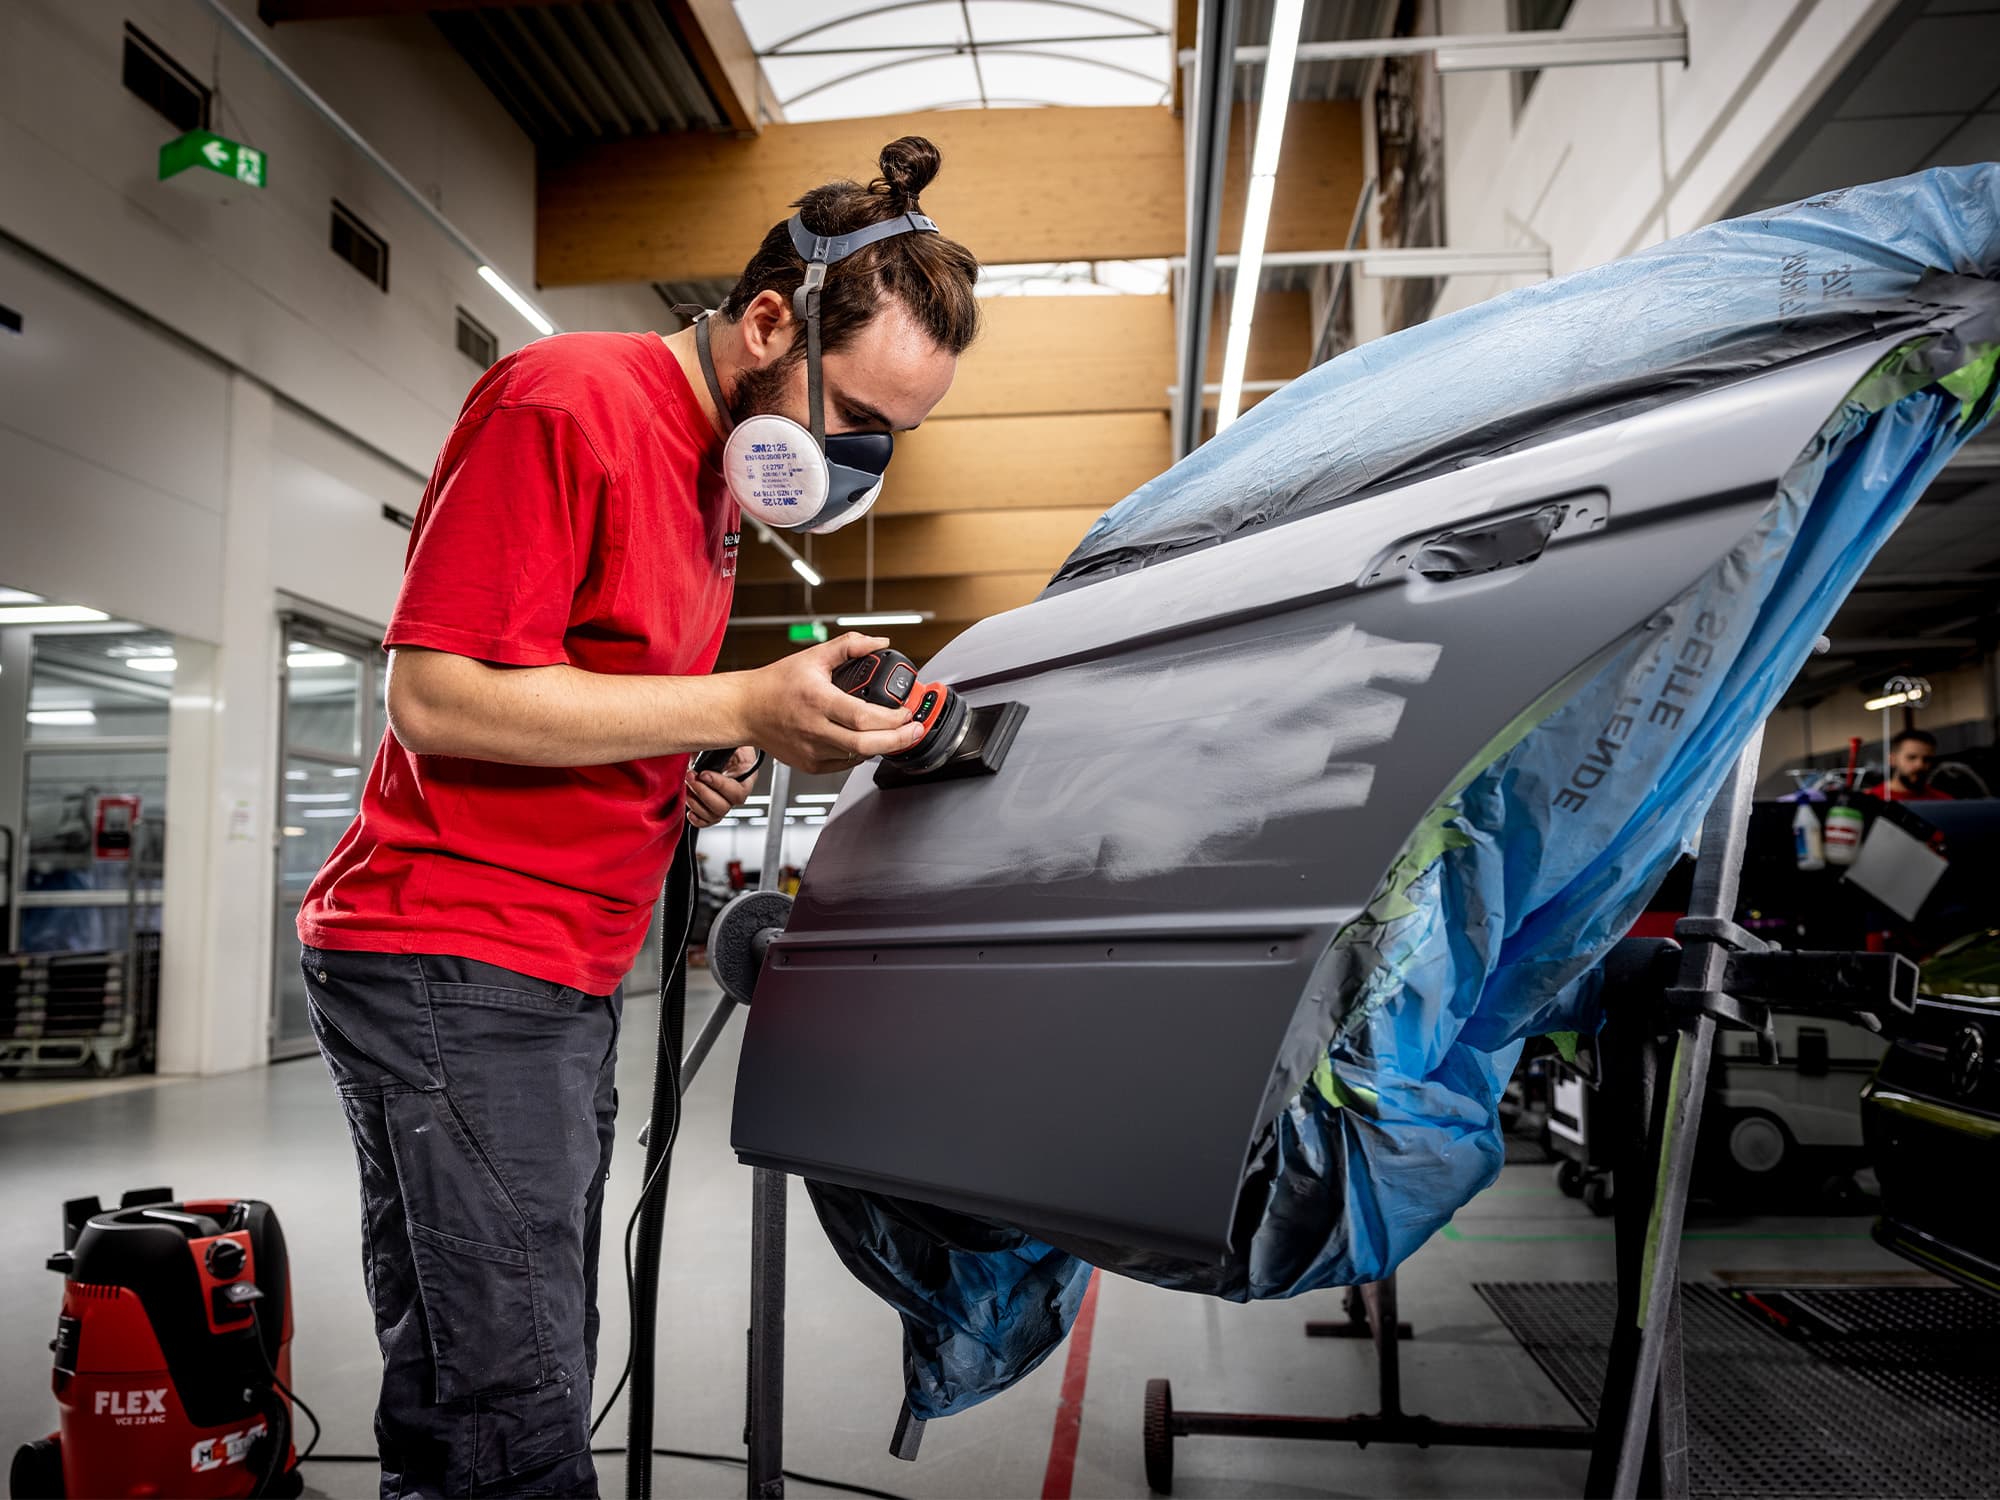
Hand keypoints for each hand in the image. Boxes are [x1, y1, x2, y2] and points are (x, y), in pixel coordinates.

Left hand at [684, 745, 758, 827]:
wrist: (711, 746)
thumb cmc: (721, 741)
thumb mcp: (726, 738)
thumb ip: (724, 743)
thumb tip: (712, 743)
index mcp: (746, 775)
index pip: (738, 792)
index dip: (720, 785)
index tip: (704, 773)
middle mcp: (736, 791)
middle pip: (725, 807)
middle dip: (703, 793)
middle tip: (691, 778)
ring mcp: (724, 800)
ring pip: (714, 815)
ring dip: (696, 804)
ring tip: (687, 787)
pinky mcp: (712, 807)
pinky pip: (708, 821)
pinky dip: (697, 819)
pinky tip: (690, 810)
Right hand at [739, 633, 925, 774]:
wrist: (745, 709)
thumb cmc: (775, 684)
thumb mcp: (813, 656)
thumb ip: (849, 646)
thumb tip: (878, 643)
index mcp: (818, 701)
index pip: (864, 717)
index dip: (893, 718)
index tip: (906, 711)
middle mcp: (815, 730)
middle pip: (866, 744)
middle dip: (898, 740)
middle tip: (913, 730)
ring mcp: (812, 751)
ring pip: (858, 757)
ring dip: (881, 746)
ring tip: (894, 733)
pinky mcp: (810, 765)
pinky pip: (845, 765)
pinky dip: (860, 754)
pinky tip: (865, 740)